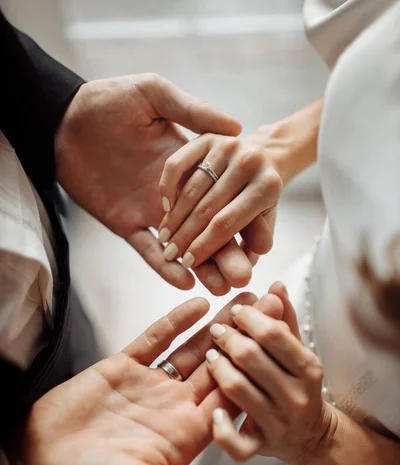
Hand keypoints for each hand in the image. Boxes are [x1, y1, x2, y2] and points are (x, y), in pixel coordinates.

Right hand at [9, 293, 259, 464]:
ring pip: (192, 348)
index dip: (259, 371)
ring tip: (244, 298)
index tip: (282, 346)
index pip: (233, 396)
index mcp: (188, 434)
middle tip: (272, 307)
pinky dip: (175, 321)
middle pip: (221, 365)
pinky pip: (154, 339)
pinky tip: (197, 303)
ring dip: (218, 324)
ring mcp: (150, 384)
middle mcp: (174, 405)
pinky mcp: (123, 367)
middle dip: (247, 337)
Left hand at [55, 74, 242, 294]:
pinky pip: (149, 251)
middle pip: (210, 228)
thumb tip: (238, 128)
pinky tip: (185, 280)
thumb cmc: (108, 101)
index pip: (224, 198)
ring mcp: (152, 212)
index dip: (243, 221)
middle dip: (228, 252)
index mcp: (190, 165)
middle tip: (246, 275)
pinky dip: (165, 267)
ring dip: (204, 266)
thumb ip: (193, 111)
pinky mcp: (127, 224)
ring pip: (184, 244)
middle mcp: (176, 193)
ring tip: (224, 287)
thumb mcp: (154, 95)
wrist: (63, 120)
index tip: (262, 242)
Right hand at [157, 132, 282, 284]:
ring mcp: (228, 146)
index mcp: (268, 186)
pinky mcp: (208, 136)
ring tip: (165, 238)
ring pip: (192, 189)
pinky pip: (178, 163)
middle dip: (185, 236)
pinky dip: (168, 187)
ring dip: (174, 217)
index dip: (204, 247)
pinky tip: (165, 208)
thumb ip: (253, 242)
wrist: (260, 162)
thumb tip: (247, 265)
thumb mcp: (262, 224)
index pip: (227, 224)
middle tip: (170, 254)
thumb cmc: (259, 201)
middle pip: (208, 208)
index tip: (187, 264)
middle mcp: (250, 161)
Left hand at [205, 282, 336, 464]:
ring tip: (210, 356)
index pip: (274, 335)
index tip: (237, 311)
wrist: (312, 437)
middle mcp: (296, 397)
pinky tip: (214, 412)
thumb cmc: (298, 386)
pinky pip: (236, 443)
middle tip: (217, 330)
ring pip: (237, 390)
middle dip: (228, 338)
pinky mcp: (261, 447)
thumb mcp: (298, 353)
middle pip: (251, 358)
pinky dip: (222, 429)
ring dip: (218, 369)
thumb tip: (275, 285)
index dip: (250, 318)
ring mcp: (278, 423)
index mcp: (309, 369)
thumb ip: (285, 320)